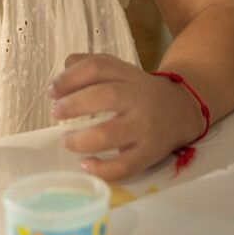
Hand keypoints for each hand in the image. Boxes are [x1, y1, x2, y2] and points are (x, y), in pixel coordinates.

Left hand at [47, 54, 205, 181]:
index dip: (70, 78)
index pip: (98, 67)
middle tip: (56, 112)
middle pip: (106, 95)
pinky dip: (103, 168)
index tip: (52, 91)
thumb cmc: (138, 93)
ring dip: (83, 139)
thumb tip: (64, 68)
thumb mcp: (120, 72)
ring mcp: (144, 127)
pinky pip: (126, 165)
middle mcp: (137, 98)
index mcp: (127, 75)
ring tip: (68, 141)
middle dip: (75, 104)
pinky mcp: (149, 153)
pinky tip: (87, 164)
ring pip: (112, 133)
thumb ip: (92, 66)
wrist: (181, 111)